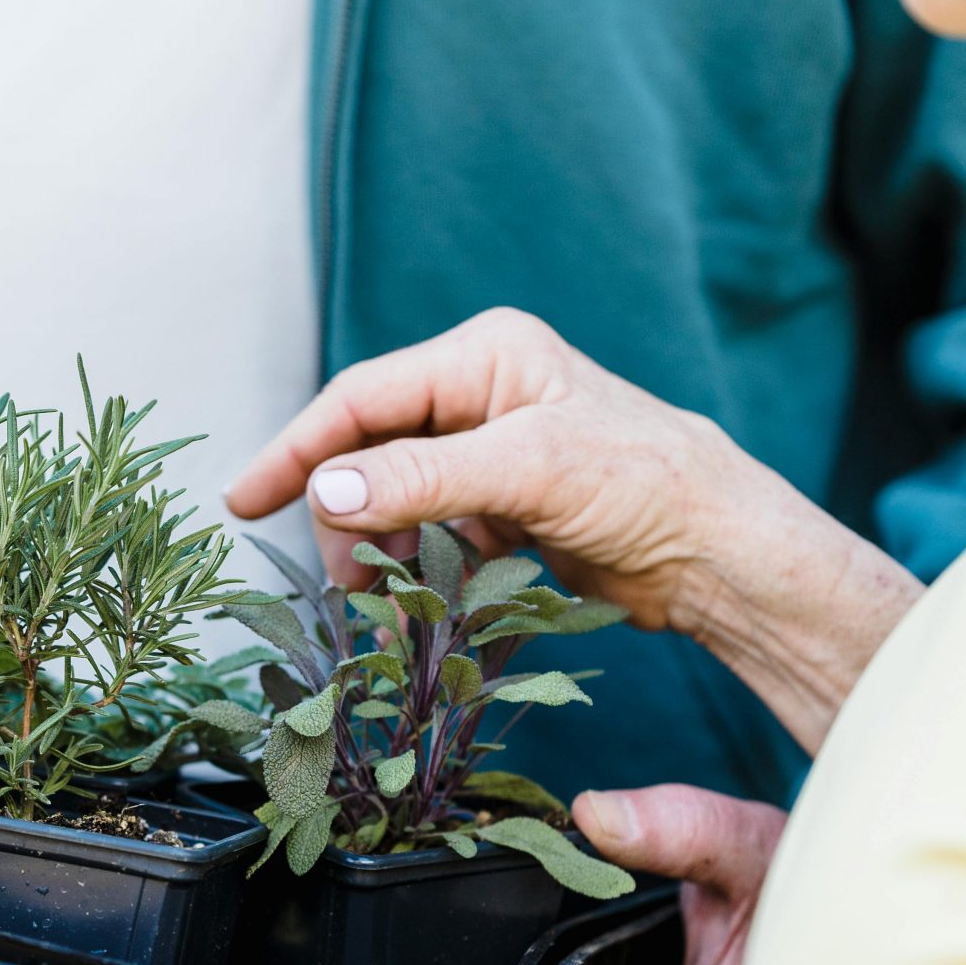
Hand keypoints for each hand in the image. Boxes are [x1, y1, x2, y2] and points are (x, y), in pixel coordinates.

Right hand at [228, 309, 917, 749]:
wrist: (719, 549)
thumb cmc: (646, 483)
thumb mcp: (529, 470)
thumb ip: (423, 476)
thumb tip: (328, 492)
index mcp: (485, 356)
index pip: (362, 397)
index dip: (298, 449)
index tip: (246, 501)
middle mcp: (483, 394)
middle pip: (372, 450)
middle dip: (347, 515)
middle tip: (342, 582)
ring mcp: (493, 452)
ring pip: (398, 499)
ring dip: (383, 553)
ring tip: (386, 605)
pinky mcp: (507, 506)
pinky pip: (434, 534)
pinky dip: (420, 571)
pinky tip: (425, 608)